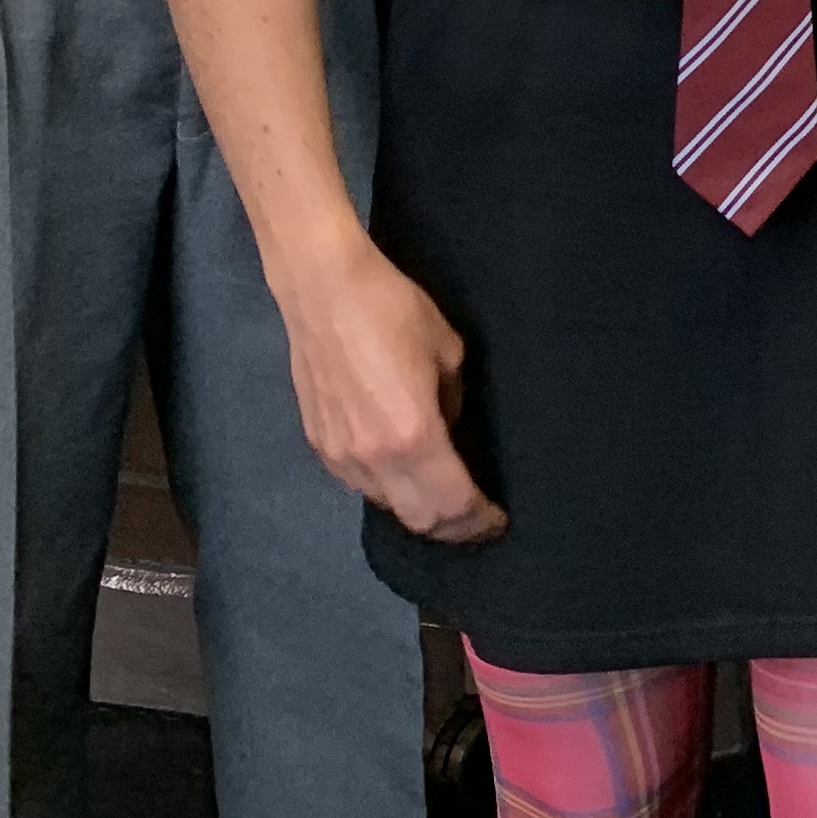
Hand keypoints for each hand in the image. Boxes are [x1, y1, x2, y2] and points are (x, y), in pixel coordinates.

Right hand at [276, 237, 506, 545]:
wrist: (323, 290)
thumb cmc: (393, 310)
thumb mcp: (447, 352)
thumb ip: (452, 403)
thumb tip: (448, 429)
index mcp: (414, 437)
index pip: (453, 504)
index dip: (480, 519)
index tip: (498, 520)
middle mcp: (375, 459)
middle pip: (420, 520)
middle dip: (453, 527)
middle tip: (475, 517)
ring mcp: (340, 456)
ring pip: (387, 505)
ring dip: (418, 507)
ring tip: (440, 493)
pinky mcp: (318, 446)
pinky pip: (359, 485)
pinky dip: (387, 488)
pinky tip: (401, 470)